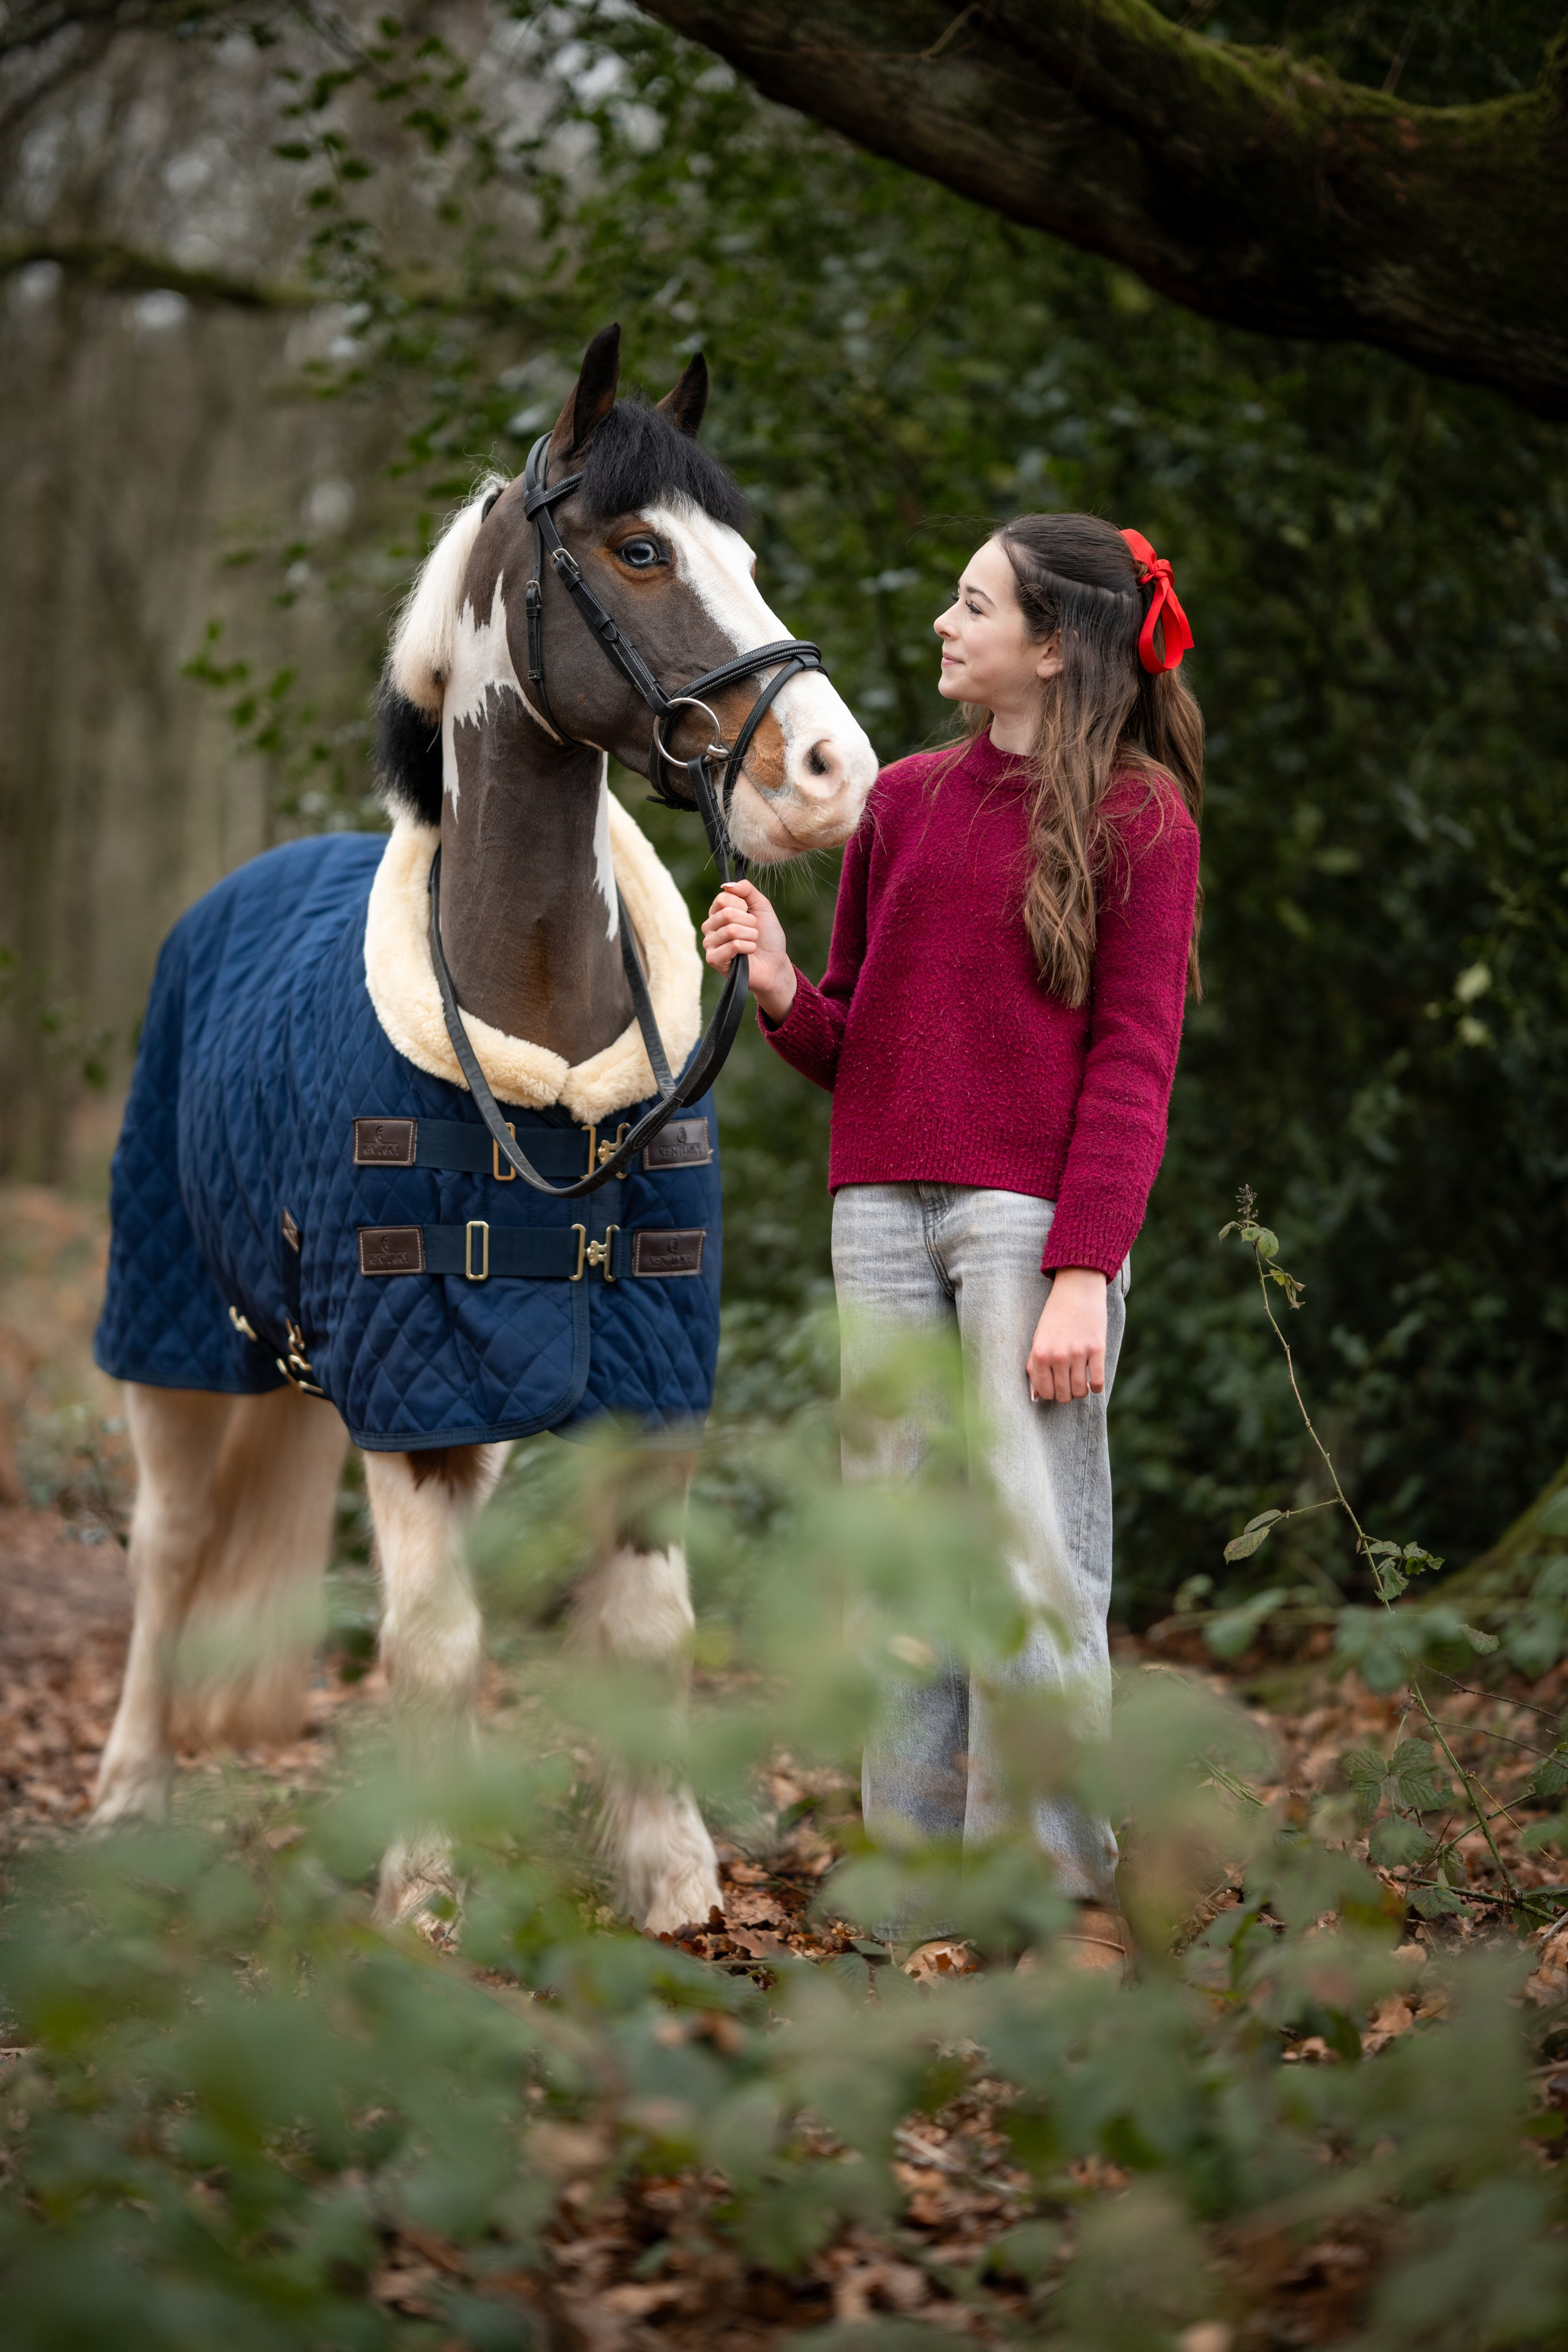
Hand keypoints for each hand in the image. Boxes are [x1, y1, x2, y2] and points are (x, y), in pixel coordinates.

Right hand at [701, 880, 796, 1023]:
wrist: (775, 964)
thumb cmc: (767, 937)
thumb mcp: (762, 907)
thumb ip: (746, 890)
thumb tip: (726, 885)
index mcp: (718, 912)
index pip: (723, 898)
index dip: (743, 905)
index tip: (750, 914)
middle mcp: (709, 926)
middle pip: (727, 913)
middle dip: (749, 922)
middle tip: (753, 931)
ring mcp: (709, 943)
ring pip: (731, 930)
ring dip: (751, 935)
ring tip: (752, 942)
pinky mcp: (714, 960)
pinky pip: (733, 946)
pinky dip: (748, 947)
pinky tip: (749, 953)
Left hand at [1027, 1268, 1107, 1401]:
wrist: (1077, 1291)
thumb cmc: (1055, 1316)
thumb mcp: (1038, 1339)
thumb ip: (1034, 1367)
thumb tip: (1035, 1397)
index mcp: (1040, 1354)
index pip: (1045, 1392)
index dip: (1051, 1394)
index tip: (1056, 1386)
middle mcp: (1058, 1355)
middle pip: (1063, 1395)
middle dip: (1066, 1394)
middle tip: (1069, 1384)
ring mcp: (1078, 1353)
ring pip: (1081, 1391)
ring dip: (1081, 1392)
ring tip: (1082, 1383)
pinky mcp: (1097, 1348)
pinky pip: (1098, 1381)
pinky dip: (1097, 1388)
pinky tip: (1094, 1383)